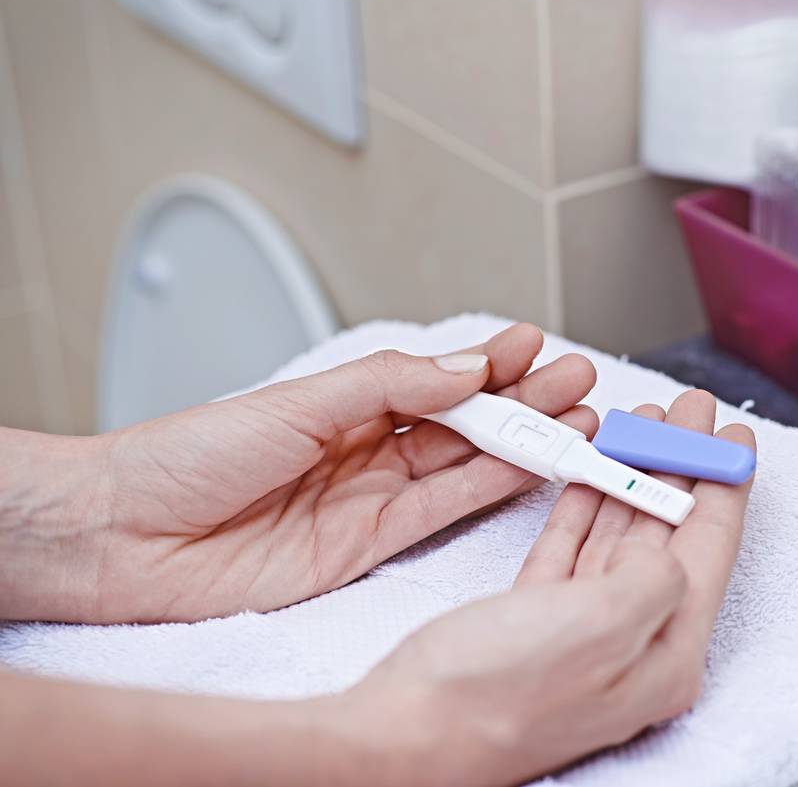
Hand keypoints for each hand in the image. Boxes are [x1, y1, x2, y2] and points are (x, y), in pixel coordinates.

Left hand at [7, 323, 598, 623]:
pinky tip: (530, 464)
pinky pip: (445, 512)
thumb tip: (465, 370)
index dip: (487, 364)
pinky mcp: (371, 546)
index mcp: (344, 403)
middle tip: (577, 380)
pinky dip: (492, 489)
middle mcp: (365, 449)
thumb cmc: (188, 457)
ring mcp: (372, 498)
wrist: (128, 536)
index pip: (436, 380)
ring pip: (465, 465)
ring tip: (576, 419)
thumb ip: (389, 385)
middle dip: (523, 400)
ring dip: (521, 443)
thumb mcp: (298, 401)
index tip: (533, 345)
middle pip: (462, 422)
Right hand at [333, 390, 753, 786]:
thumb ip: (653, 579)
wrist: (405, 732)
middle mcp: (633, 645)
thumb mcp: (598, 628)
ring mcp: (584, 632)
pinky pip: (575, 549)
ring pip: (622, 535)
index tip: (733, 435)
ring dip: (633, 476)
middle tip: (687, 411)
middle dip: (680, 466)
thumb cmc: (493, 697)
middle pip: (671, 533)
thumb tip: (666, 549)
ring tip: (641, 424)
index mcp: (664, 655)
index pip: (711, 549)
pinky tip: (595, 471)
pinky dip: (586, 505)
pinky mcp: (537, 620)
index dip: (725, 484)